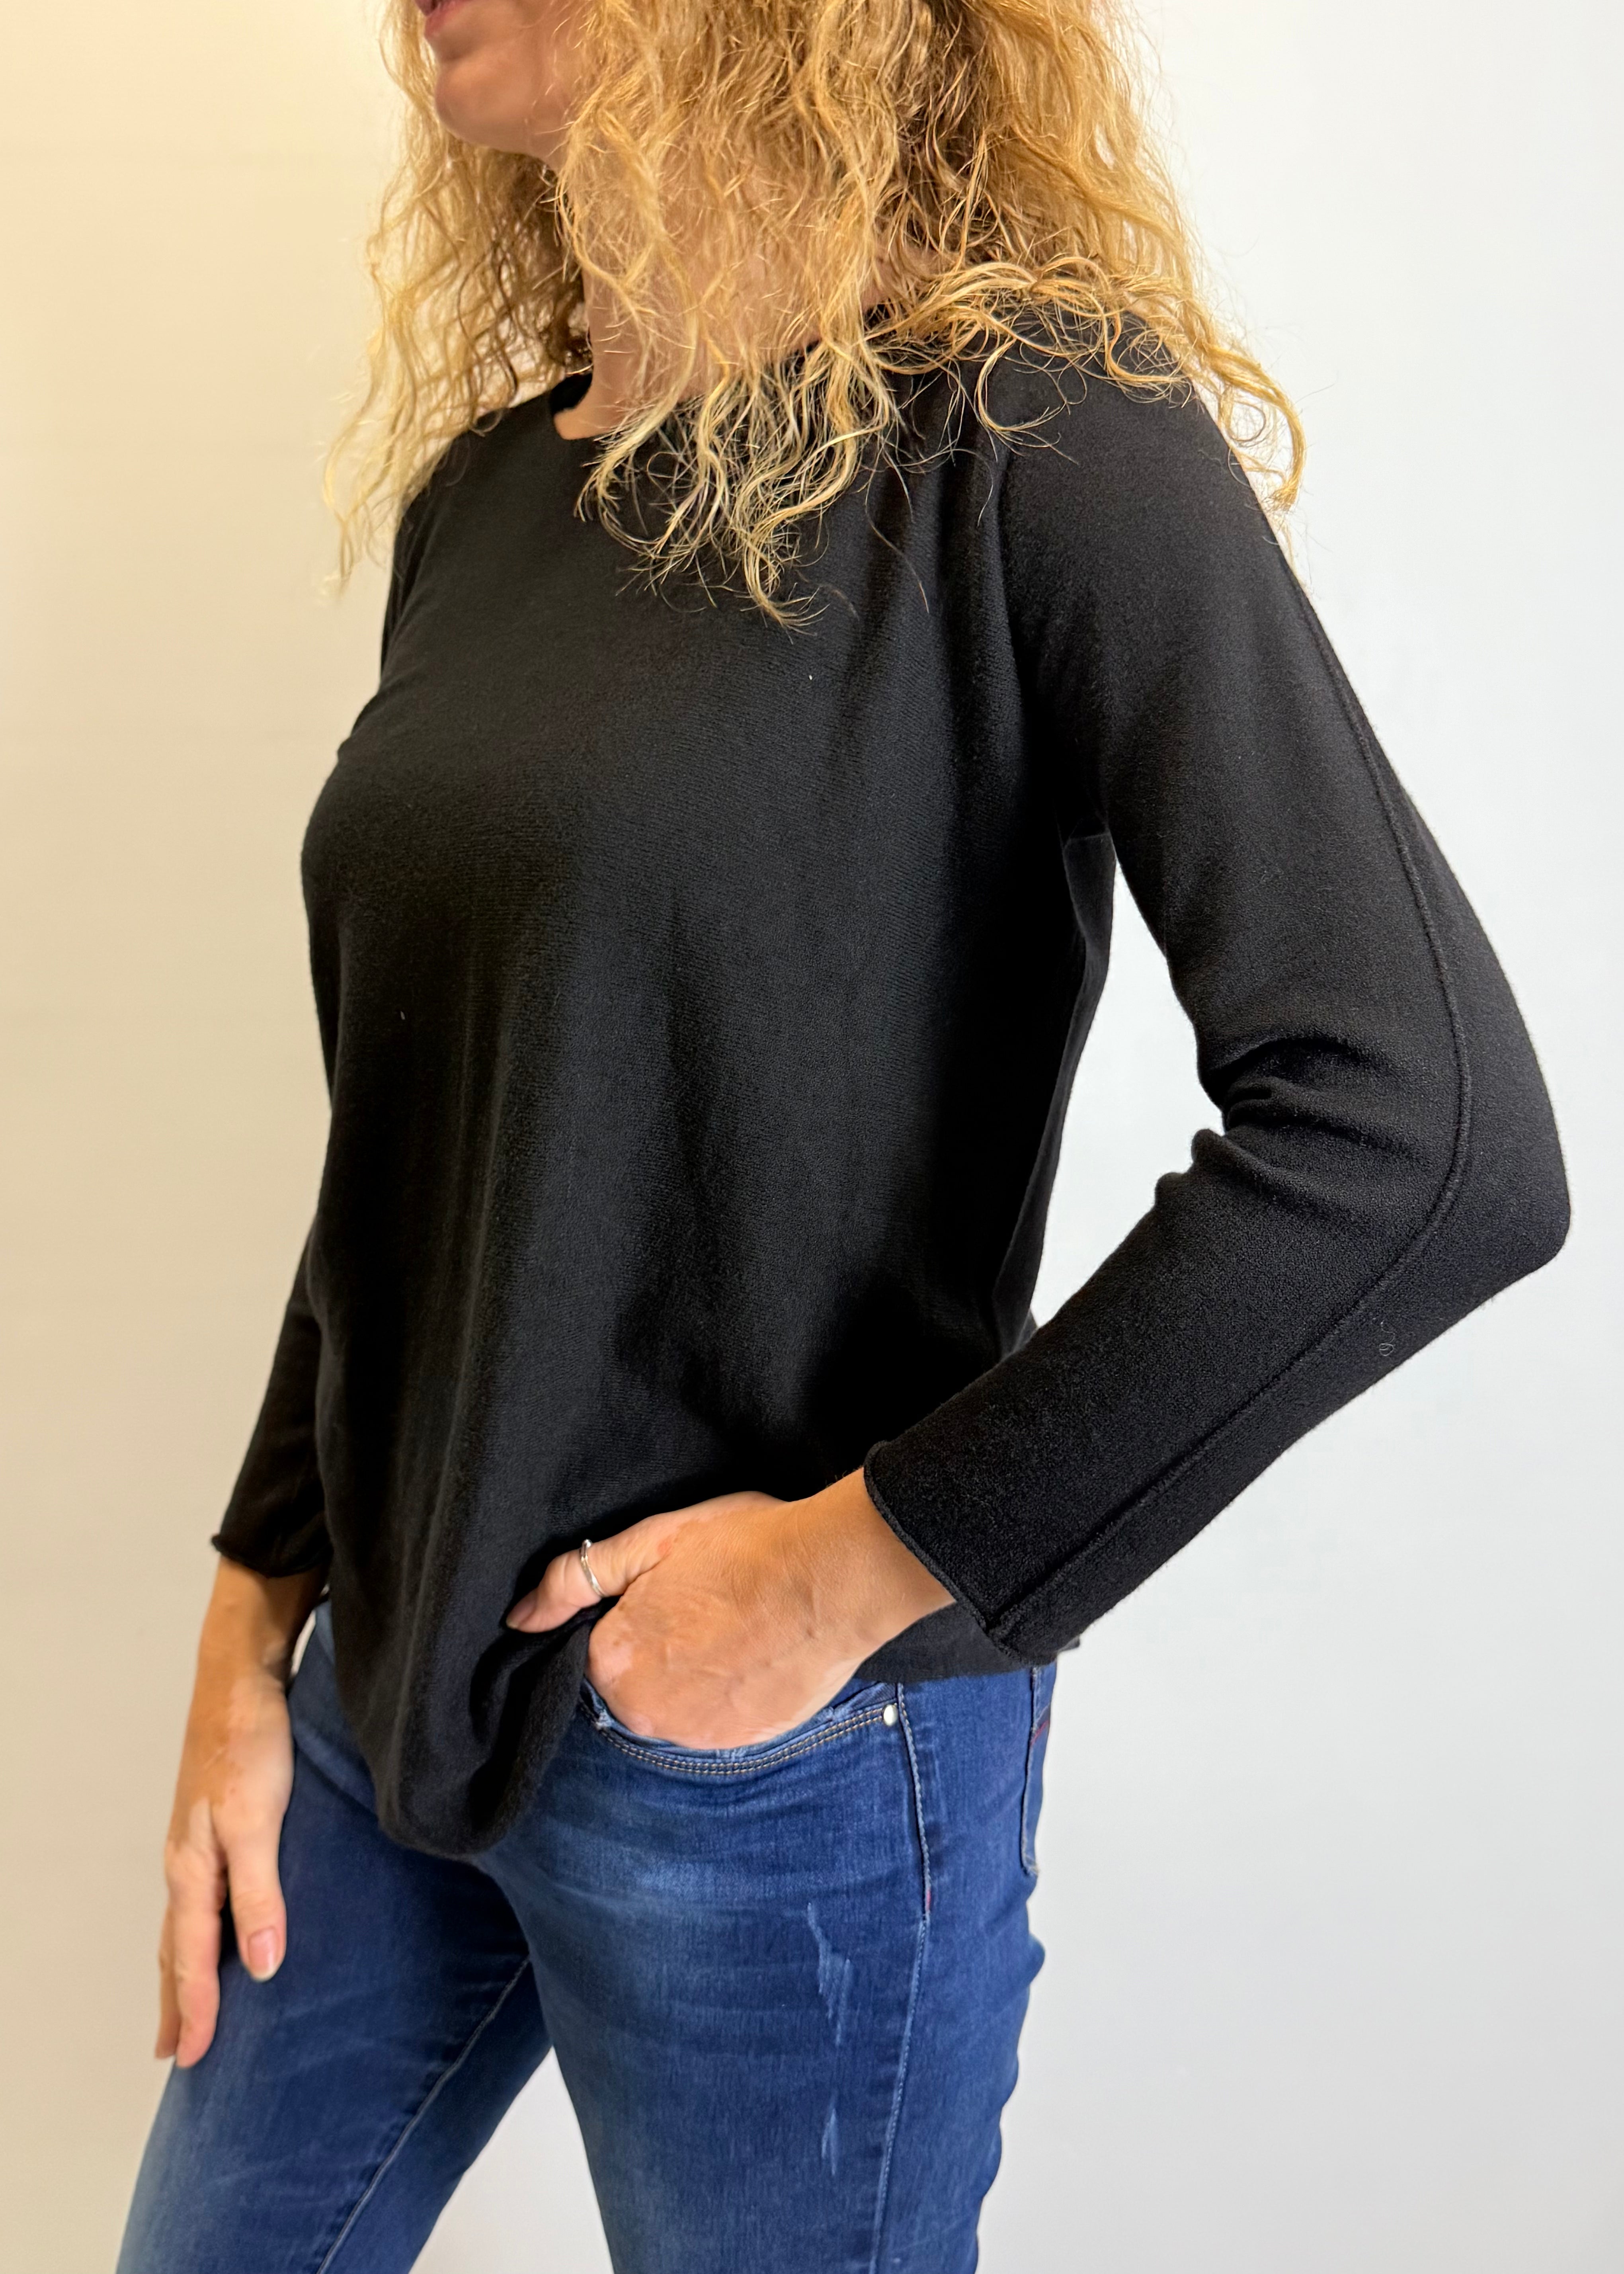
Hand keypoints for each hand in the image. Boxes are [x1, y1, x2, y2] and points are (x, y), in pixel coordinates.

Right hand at [156, 1560, 325, 2067]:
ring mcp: (197, 1844)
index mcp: (194, 1869)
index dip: (195, 2011)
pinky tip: (215, 1933)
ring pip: (186, 1925)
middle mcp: (188, 1863)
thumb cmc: (250, 1743)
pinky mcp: (215, 1825)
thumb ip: (261, 1892)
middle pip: (178, 1949)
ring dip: (184, 1970)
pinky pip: (201, 1897)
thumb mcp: (259, 1820)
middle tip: (176, 2052)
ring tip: (187, 2007)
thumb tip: (263, 1966)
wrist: (239, 1679)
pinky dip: (200, 1931)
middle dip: (176, 2003)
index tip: (193, 2060)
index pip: (193, 1959)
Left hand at [506, 1470, 950, 1748]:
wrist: (834, 1576)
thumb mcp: (653, 1540)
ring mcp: (698, 1734)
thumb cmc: (745, 1546)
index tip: (669, 1590)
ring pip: (676, 1702)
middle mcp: (646, 1712)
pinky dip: (731, 1691)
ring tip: (737, 1625)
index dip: (631, 1614)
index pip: (598, 1647)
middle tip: (706, 1602)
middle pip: (635, 1680)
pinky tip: (758, 1650)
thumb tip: (519, 1617)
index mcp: (613, 1661)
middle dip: (660, 1647)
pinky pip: (718, 1719)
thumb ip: (576, 1581)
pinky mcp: (744, 1742)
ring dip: (696, 1673)